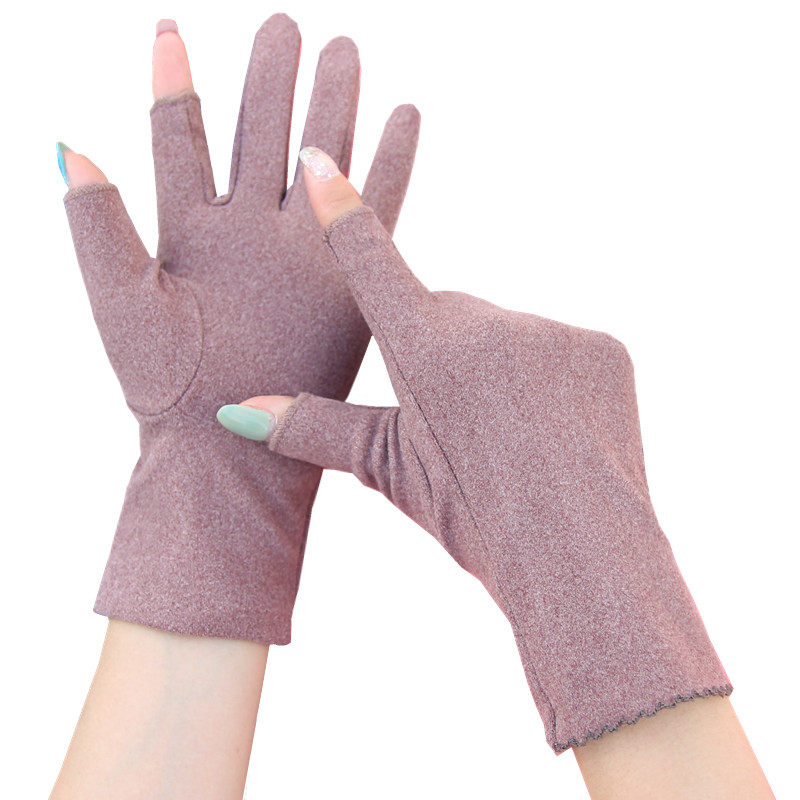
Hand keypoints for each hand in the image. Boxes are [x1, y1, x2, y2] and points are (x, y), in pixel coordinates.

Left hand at [60, 17, 418, 642]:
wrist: (227, 446)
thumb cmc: (164, 388)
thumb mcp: (119, 302)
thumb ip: (97, 226)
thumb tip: (65, 147)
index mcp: (188, 230)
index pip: (181, 138)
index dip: (175, 84)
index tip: (169, 28)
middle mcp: (247, 231)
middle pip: (259, 134)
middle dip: (270, 79)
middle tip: (284, 25)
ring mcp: (299, 250)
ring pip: (318, 159)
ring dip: (331, 107)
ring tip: (343, 50)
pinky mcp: (345, 276)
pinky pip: (375, 207)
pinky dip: (391, 162)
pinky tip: (405, 116)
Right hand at [219, 147, 729, 750]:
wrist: (579, 558)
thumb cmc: (475, 521)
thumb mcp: (391, 472)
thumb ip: (315, 428)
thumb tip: (233, 411)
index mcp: (430, 353)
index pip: (374, 267)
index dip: (343, 213)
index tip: (320, 158)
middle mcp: (492, 326)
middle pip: (446, 317)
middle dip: (440, 354)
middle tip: (457, 425)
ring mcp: (553, 331)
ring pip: (503, 334)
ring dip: (496, 370)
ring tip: (511, 436)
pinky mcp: (601, 343)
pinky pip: (557, 346)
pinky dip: (547, 377)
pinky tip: (553, 427)